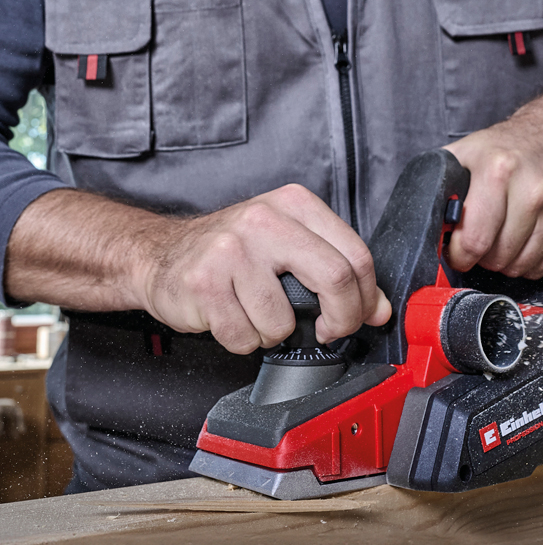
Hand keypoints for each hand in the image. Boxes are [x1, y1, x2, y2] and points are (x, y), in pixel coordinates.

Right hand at [141, 184, 390, 353]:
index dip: (366, 299)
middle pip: (335, 279)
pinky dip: (242, 340)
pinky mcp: (204, 283)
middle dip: (341, 321)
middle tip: (329, 332)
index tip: (360, 317)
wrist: (160, 255)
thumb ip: (336, 271)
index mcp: (294, 204)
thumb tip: (380, 310)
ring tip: (254, 313)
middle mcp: (263, 220)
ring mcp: (231, 250)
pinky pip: (246, 337)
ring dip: (275, 334)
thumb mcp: (288, 246)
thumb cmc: (230, 255)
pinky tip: (229, 317)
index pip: (356, 255)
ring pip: (284, 322)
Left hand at [443, 70, 542, 280]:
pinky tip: (526, 238)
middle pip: (497, 258)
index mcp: (499, 170)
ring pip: (520, 267)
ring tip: (505, 235)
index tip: (459, 249)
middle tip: (484, 237)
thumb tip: (424, 227)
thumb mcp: (465, 155)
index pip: (474, 241)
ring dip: (506, 260)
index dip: (460, 253)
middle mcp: (534, 190)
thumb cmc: (509, 149)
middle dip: (483, 256)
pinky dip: (530, 261)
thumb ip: (440, 190)